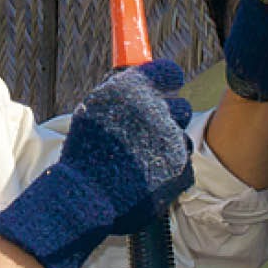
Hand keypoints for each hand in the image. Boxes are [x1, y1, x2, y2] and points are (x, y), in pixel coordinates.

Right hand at [0, 60, 192, 267]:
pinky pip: (182, 163)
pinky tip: (146, 176)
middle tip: (148, 131)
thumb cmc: (85, 151)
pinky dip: (168, 169)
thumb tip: (139, 78)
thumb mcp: (95, 108)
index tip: (166, 85)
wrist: (86, 195)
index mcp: (136, 90)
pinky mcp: (180, 170)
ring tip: (140, 159)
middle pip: (180, 107)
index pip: (169, 72)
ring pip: (182, 138)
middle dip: (168, 117)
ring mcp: (173, 142)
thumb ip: (122, 91)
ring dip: (168, 145)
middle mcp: (158, 111)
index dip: (167, 79)